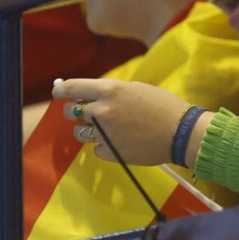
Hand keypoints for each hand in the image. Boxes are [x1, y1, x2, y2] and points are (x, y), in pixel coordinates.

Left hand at [52, 78, 194, 165]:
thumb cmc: (164, 105)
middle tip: (87, 113)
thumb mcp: (137, 89)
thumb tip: (92, 96)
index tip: (57, 92)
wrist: (181, 132)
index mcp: (110, 90)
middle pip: (71, 112)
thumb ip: (112, 93)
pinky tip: (121, 141)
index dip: (61, 90)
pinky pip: (96, 148)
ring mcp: (104, 133)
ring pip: (79, 132)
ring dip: (88, 130)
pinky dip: (104, 145)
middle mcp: (102, 110)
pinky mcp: (109, 152)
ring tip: (106, 129)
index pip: (73, 87)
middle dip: (76, 112)